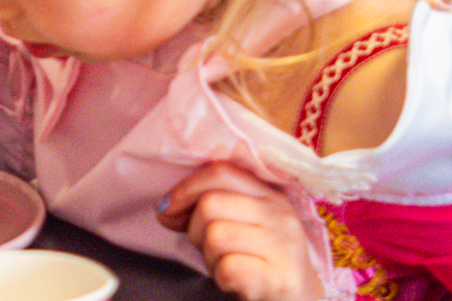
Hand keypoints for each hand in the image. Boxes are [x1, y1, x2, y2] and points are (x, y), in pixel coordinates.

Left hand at [157, 162, 321, 300]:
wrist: (297, 300)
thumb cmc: (257, 260)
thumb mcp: (237, 224)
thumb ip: (207, 207)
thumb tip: (164, 209)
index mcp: (269, 195)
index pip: (220, 172)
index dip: (185, 188)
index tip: (167, 208)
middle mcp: (281, 215)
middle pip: (210, 204)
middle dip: (194, 229)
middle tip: (208, 248)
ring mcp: (285, 247)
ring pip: (215, 235)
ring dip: (209, 256)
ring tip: (226, 264)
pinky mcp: (281, 278)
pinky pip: (228, 268)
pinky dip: (221, 277)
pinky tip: (236, 281)